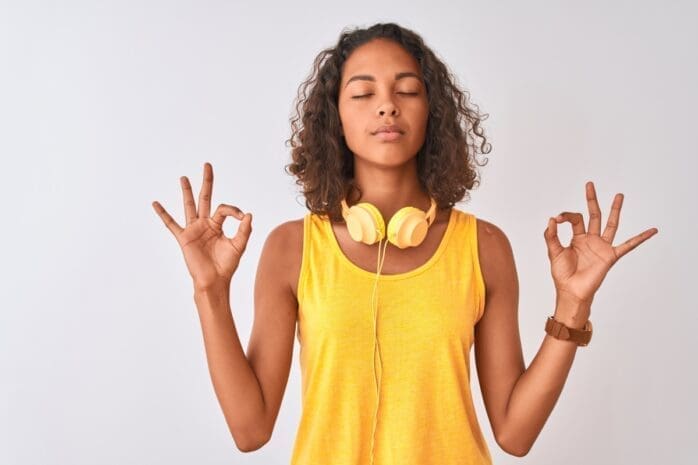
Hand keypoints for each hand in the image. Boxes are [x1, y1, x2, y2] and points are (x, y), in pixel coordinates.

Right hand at [152, 162, 252, 290]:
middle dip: (207, 182)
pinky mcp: (184, 238)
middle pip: (205, 198)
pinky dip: (163, 213)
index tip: (242, 217)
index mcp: (217, 225)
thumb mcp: (239, 245)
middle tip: (207, 165)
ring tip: (184, 177)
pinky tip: (155, 203)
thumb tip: (248, 214)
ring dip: (186, 191)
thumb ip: (244, 230)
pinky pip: (171, 224)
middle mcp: (205, 224)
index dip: (233, 210)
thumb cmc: (226, 265)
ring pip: (189, 206)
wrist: (214, 281)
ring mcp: (193, 230)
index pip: (224, 209)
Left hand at [543, 182, 657, 306]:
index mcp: (577, 238)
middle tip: (590, 184)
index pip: (575, 219)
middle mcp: (591, 239)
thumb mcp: (553, 252)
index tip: (557, 219)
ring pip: (611, 224)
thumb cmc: (562, 274)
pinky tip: (652, 231)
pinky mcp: (610, 256)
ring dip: (615, 210)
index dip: (566, 216)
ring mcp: (602, 247)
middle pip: (594, 215)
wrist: (571, 291)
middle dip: (592, 200)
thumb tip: (551, 219)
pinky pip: (629, 245)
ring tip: (619, 195)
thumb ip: (550, 236)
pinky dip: (641, 238)